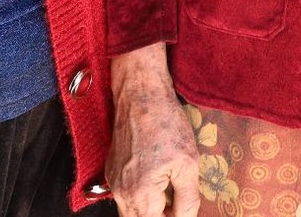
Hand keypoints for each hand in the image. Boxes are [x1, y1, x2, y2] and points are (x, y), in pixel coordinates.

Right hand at [108, 48, 200, 216]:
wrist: (141, 96)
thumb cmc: (166, 125)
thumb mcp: (188, 164)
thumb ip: (187, 199)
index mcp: (140, 195)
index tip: (183, 211)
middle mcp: (121, 193)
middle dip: (159, 216)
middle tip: (178, 207)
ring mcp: (113, 182)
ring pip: (130, 211)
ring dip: (150, 209)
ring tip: (170, 196)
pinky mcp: (112, 171)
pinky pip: (125, 195)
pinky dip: (140, 196)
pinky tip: (157, 180)